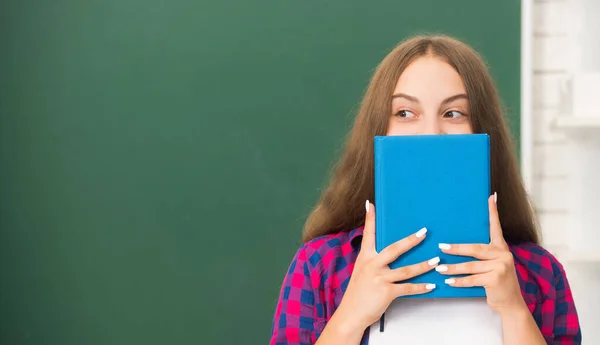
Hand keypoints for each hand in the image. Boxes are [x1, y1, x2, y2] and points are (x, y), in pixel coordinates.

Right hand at [335, 200, 438, 330]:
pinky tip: (431, 285)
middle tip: (424, 232)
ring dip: (423, 265)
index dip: (370, 219)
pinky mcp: (387, 292)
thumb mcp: (361, 271)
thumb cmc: (358, 292)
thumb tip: (385, 251)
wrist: (351, 313)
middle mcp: (372, 265)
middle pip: (395, 249)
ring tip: (436, 260)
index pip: (368, 234)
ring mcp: (379, 279)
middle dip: (411, 240)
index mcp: (365, 257)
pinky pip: (408, 288)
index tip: (371, 204)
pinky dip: (421, 287)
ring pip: (406, 270)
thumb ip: (372, 260)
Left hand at [435, 193, 526, 314]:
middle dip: (456, 249)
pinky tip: (448, 281)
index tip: (491, 196)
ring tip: (439, 268)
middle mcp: (503, 255)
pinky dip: (458, 281)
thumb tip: (457, 247)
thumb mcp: (493, 266)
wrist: (511, 304)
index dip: (493, 212)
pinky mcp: (496, 279)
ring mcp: (501, 267)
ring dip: (453, 268)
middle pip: (475, 249)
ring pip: (470, 266)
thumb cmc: (497, 283)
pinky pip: (472, 279)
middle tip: (441, 247)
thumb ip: (483, 256)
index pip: (496, 227)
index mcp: (501, 248)